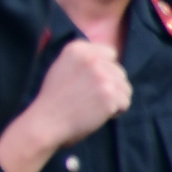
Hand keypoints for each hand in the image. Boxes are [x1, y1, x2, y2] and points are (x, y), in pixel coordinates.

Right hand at [0, 40, 132, 171]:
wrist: (46, 122)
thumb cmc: (53, 99)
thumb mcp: (61, 68)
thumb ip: (83, 60)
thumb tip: (108, 60)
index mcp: (77, 49)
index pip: (110, 53)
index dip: (104, 69)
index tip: (91, 82)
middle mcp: (91, 59)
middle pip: (119, 71)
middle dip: (111, 86)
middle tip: (89, 98)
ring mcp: (102, 77)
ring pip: (125, 88)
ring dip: (114, 99)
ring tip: (93, 106)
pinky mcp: (110, 96)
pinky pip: (125, 103)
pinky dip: (115, 112)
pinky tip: (97, 114)